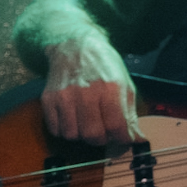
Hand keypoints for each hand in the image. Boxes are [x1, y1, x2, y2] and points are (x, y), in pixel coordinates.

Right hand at [41, 32, 138, 147]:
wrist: (75, 46)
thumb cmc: (104, 66)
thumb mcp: (125, 84)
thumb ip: (131, 114)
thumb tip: (138, 140)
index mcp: (110, 88)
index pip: (115, 126)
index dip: (121, 138)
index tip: (122, 138)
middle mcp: (86, 92)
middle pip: (93, 135)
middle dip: (102, 139)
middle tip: (104, 131)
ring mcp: (64, 96)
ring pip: (72, 135)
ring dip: (82, 135)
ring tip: (88, 123)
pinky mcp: (48, 99)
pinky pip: (55, 129)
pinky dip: (65, 130)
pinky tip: (73, 120)